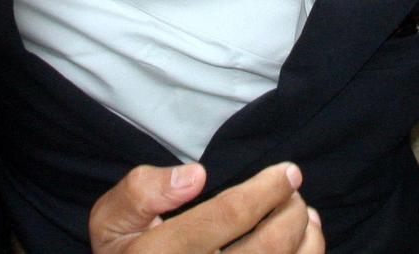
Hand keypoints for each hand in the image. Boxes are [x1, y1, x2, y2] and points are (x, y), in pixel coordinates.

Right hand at [89, 161, 323, 253]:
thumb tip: (197, 176)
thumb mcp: (111, 220)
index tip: (288, 172)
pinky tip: (304, 242)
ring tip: (304, 214)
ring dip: (307, 237)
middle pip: (268, 246)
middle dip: (291, 210)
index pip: (229, 215)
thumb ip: (143, 191)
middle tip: (294, 188)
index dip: (266, 189)